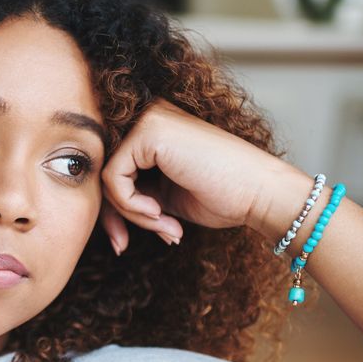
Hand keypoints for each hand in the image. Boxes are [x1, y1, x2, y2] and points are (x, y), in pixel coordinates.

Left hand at [100, 100, 303, 253]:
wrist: (261, 194)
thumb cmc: (223, 196)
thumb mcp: (162, 198)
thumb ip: (131, 196)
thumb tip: (101, 219)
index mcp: (152, 128)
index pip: (111, 169)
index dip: (112, 210)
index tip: (121, 241)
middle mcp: (147, 116)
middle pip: (102, 172)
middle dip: (113, 216)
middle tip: (124, 245)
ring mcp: (147, 120)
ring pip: (106, 177)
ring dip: (130, 214)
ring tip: (163, 226)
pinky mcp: (148, 132)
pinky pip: (112, 178)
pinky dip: (130, 206)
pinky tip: (160, 213)